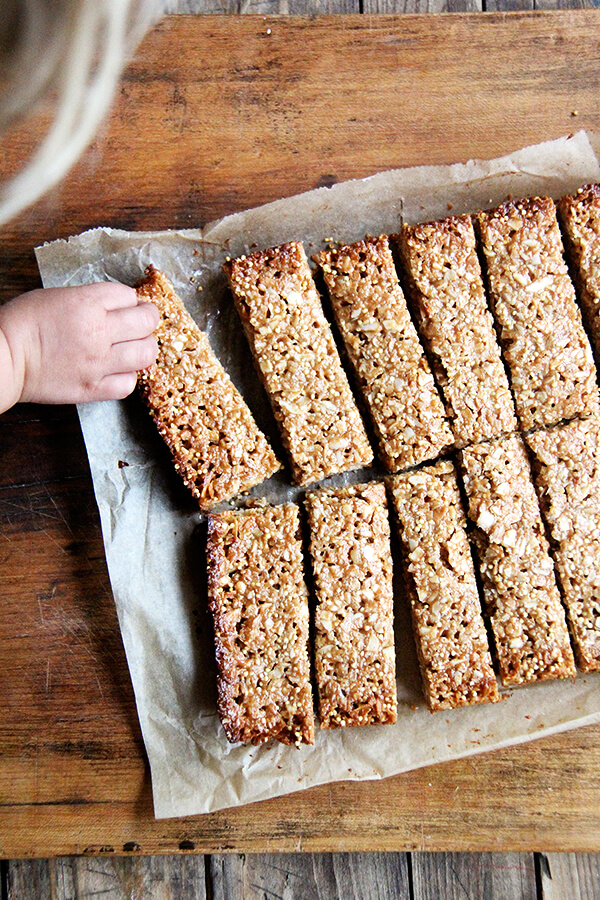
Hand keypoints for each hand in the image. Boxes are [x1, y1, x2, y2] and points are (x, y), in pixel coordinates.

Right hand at [0, 282, 158, 411]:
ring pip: (145, 353)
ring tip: (135, 347)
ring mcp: (98, 362)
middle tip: (142, 323)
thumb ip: (91, 300)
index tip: (127, 306)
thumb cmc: (23, 323)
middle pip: (146, 322)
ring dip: (145, 348)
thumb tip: (116, 307)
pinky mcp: (92, 388)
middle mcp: (98, 332)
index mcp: (87, 304)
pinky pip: (128, 384)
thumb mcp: (57, 297)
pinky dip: (128, 377)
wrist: (4, 358)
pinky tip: (118, 371)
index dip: (130, 300)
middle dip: (148, 320)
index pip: (129, 296)